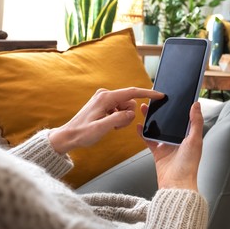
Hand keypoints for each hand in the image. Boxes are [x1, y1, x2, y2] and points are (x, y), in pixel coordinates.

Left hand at [49, 87, 163, 153]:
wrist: (69, 136)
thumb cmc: (82, 133)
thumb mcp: (101, 128)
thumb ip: (118, 119)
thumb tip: (130, 114)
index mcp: (105, 98)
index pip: (132, 93)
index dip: (148, 94)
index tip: (160, 95)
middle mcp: (105, 95)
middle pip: (130, 102)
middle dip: (128, 115)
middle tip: (117, 126)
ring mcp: (104, 99)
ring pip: (126, 107)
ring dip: (123, 118)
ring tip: (111, 126)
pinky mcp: (104, 104)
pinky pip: (119, 109)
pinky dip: (118, 118)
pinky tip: (108, 124)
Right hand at [137, 102, 203, 190]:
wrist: (176, 185)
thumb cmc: (189, 165)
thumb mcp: (195, 140)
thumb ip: (195, 122)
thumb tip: (196, 104)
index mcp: (190, 136)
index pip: (184, 117)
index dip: (179, 106)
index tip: (173, 95)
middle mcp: (179, 140)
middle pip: (169, 121)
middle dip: (162, 110)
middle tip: (155, 99)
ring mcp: (167, 146)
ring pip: (157, 128)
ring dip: (151, 118)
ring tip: (145, 107)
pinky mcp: (158, 152)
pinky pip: (148, 140)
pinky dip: (143, 132)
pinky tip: (138, 124)